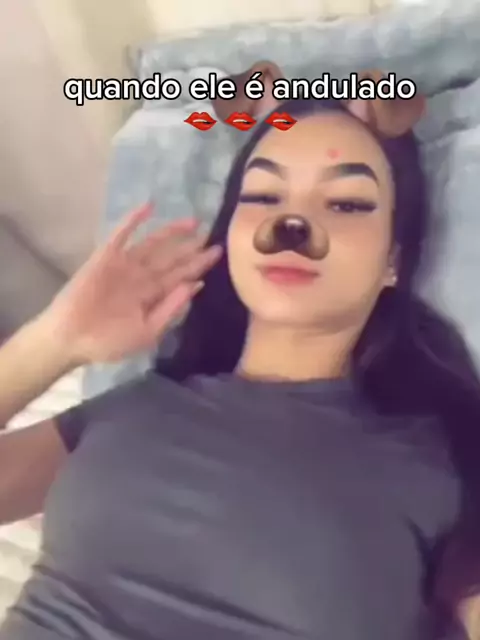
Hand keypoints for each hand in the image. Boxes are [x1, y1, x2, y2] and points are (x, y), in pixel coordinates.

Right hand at [41, 204, 221, 365]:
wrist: (72, 339)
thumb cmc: (110, 342)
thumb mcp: (148, 331)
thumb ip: (171, 308)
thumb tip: (196, 286)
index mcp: (153, 296)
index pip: (182, 276)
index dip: (199, 264)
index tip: (217, 252)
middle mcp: (143, 277)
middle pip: (172, 259)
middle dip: (191, 248)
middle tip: (212, 233)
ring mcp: (125, 265)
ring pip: (153, 243)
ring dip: (171, 232)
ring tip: (192, 221)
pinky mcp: (106, 257)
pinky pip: (122, 234)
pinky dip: (134, 220)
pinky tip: (149, 207)